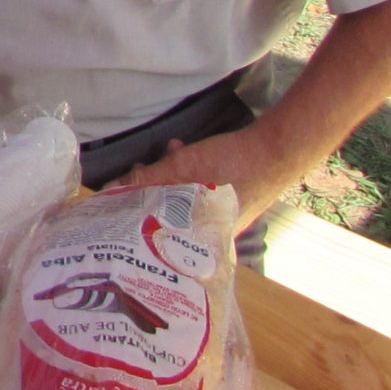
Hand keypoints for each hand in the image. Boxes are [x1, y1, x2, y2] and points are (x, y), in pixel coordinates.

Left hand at [119, 130, 292, 231]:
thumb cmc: (233, 168)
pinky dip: (184, 172)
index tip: (121, 197)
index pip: (158, 237)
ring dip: (166, 176)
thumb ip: (148, 181)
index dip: (135, 216)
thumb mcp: (183, 171)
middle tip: (139, 171)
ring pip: (181, 200)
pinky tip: (180, 149)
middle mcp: (210, 234)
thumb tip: (113, 188)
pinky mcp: (227, 198)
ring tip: (165, 154)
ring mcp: (220, 216)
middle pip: (167, 217)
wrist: (277, 150)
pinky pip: (196, 190)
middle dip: (149, 191)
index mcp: (201, 240)